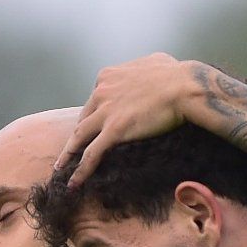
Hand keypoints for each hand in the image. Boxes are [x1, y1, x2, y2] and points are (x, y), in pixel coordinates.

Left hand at [60, 53, 204, 182]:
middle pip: (83, 118)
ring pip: (79, 137)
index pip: (94, 100)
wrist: (185, 86)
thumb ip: (143, 69)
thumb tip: (151, 70)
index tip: (95, 127)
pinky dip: (80, 170)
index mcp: (107, 77)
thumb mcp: (153, 63)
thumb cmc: (177, 74)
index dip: (94, 115)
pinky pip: (91, 154)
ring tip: (61, 168)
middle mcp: (101, 92)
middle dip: (77, 135)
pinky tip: (74, 183)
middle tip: (71, 150)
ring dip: (68, 154)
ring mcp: (105, 112)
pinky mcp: (114, 131)